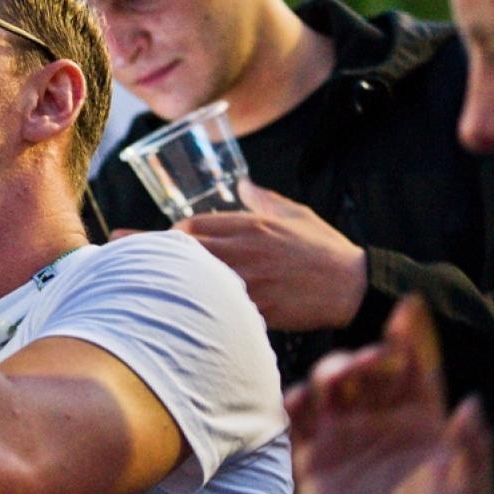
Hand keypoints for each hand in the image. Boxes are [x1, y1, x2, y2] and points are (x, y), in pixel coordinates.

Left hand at [176, 179, 366, 330]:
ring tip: (158, 281)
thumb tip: (243, 185)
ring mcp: (247, 280)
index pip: (192, 225)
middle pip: (183, 250)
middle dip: (160, 253)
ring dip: (175, 279)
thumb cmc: (325, 250)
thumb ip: (264, 199)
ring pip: (193, 278)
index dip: (174, 233)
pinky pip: (216, 305)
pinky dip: (201, 304)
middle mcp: (244, 250)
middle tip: (142, 256)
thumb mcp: (296, 214)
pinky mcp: (254, 307)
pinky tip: (191, 307)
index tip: (167, 240)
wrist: (351, 287)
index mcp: (251, 226)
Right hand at [286, 296, 493, 493]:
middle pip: (367, 371)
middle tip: (371, 361)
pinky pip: (297, 421)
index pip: (414, 370)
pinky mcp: (311, 458)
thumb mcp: (470, 492)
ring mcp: (342, 437)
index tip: (408, 308)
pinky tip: (299, 400)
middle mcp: (378, 421)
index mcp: (418, 422)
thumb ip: (474, 448)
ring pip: (330, 387)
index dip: (411, 338)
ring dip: (331, 373)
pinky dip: (294, 403)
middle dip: (367, 355)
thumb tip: (471, 403)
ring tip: (335, 379)